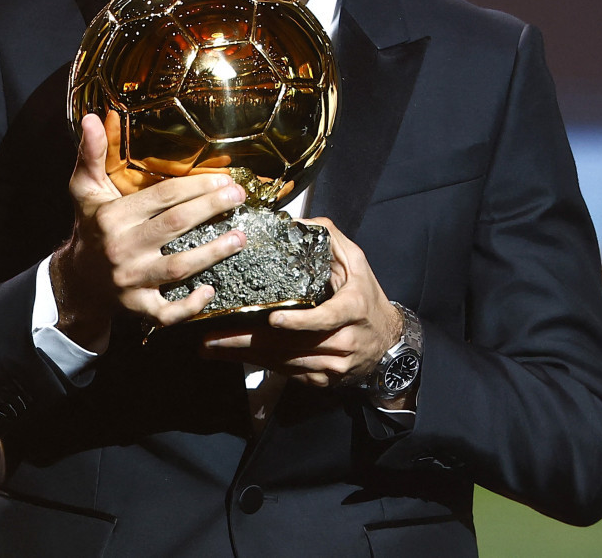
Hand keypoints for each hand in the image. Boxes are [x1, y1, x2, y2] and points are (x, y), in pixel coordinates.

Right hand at [50, 114, 246, 351]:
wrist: (76, 281)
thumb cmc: (90, 228)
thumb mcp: (85, 190)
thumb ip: (92, 154)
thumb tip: (92, 117)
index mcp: (113, 216)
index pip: (162, 197)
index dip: (197, 186)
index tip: (224, 179)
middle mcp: (122, 248)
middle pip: (176, 226)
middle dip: (212, 209)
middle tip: (239, 198)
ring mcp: (130, 281)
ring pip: (178, 267)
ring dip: (213, 253)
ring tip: (241, 238)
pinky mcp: (137, 308)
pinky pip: (167, 312)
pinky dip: (190, 305)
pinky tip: (212, 290)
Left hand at [200, 219, 402, 388]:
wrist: (389, 344)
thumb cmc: (367, 298)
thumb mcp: (357, 263)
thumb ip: (330, 239)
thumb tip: (298, 221)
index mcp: (352, 309)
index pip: (325, 319)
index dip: (299, 321)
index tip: (273, 319)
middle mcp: (343, 341)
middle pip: (292, 346)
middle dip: (248, 342)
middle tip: (212, 337)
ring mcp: (332, 366)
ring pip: (285, 363)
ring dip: (245, 356)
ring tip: (212, 347)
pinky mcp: (323, 380)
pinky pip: (287, 373)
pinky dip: (259, 364)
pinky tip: (234, 356)